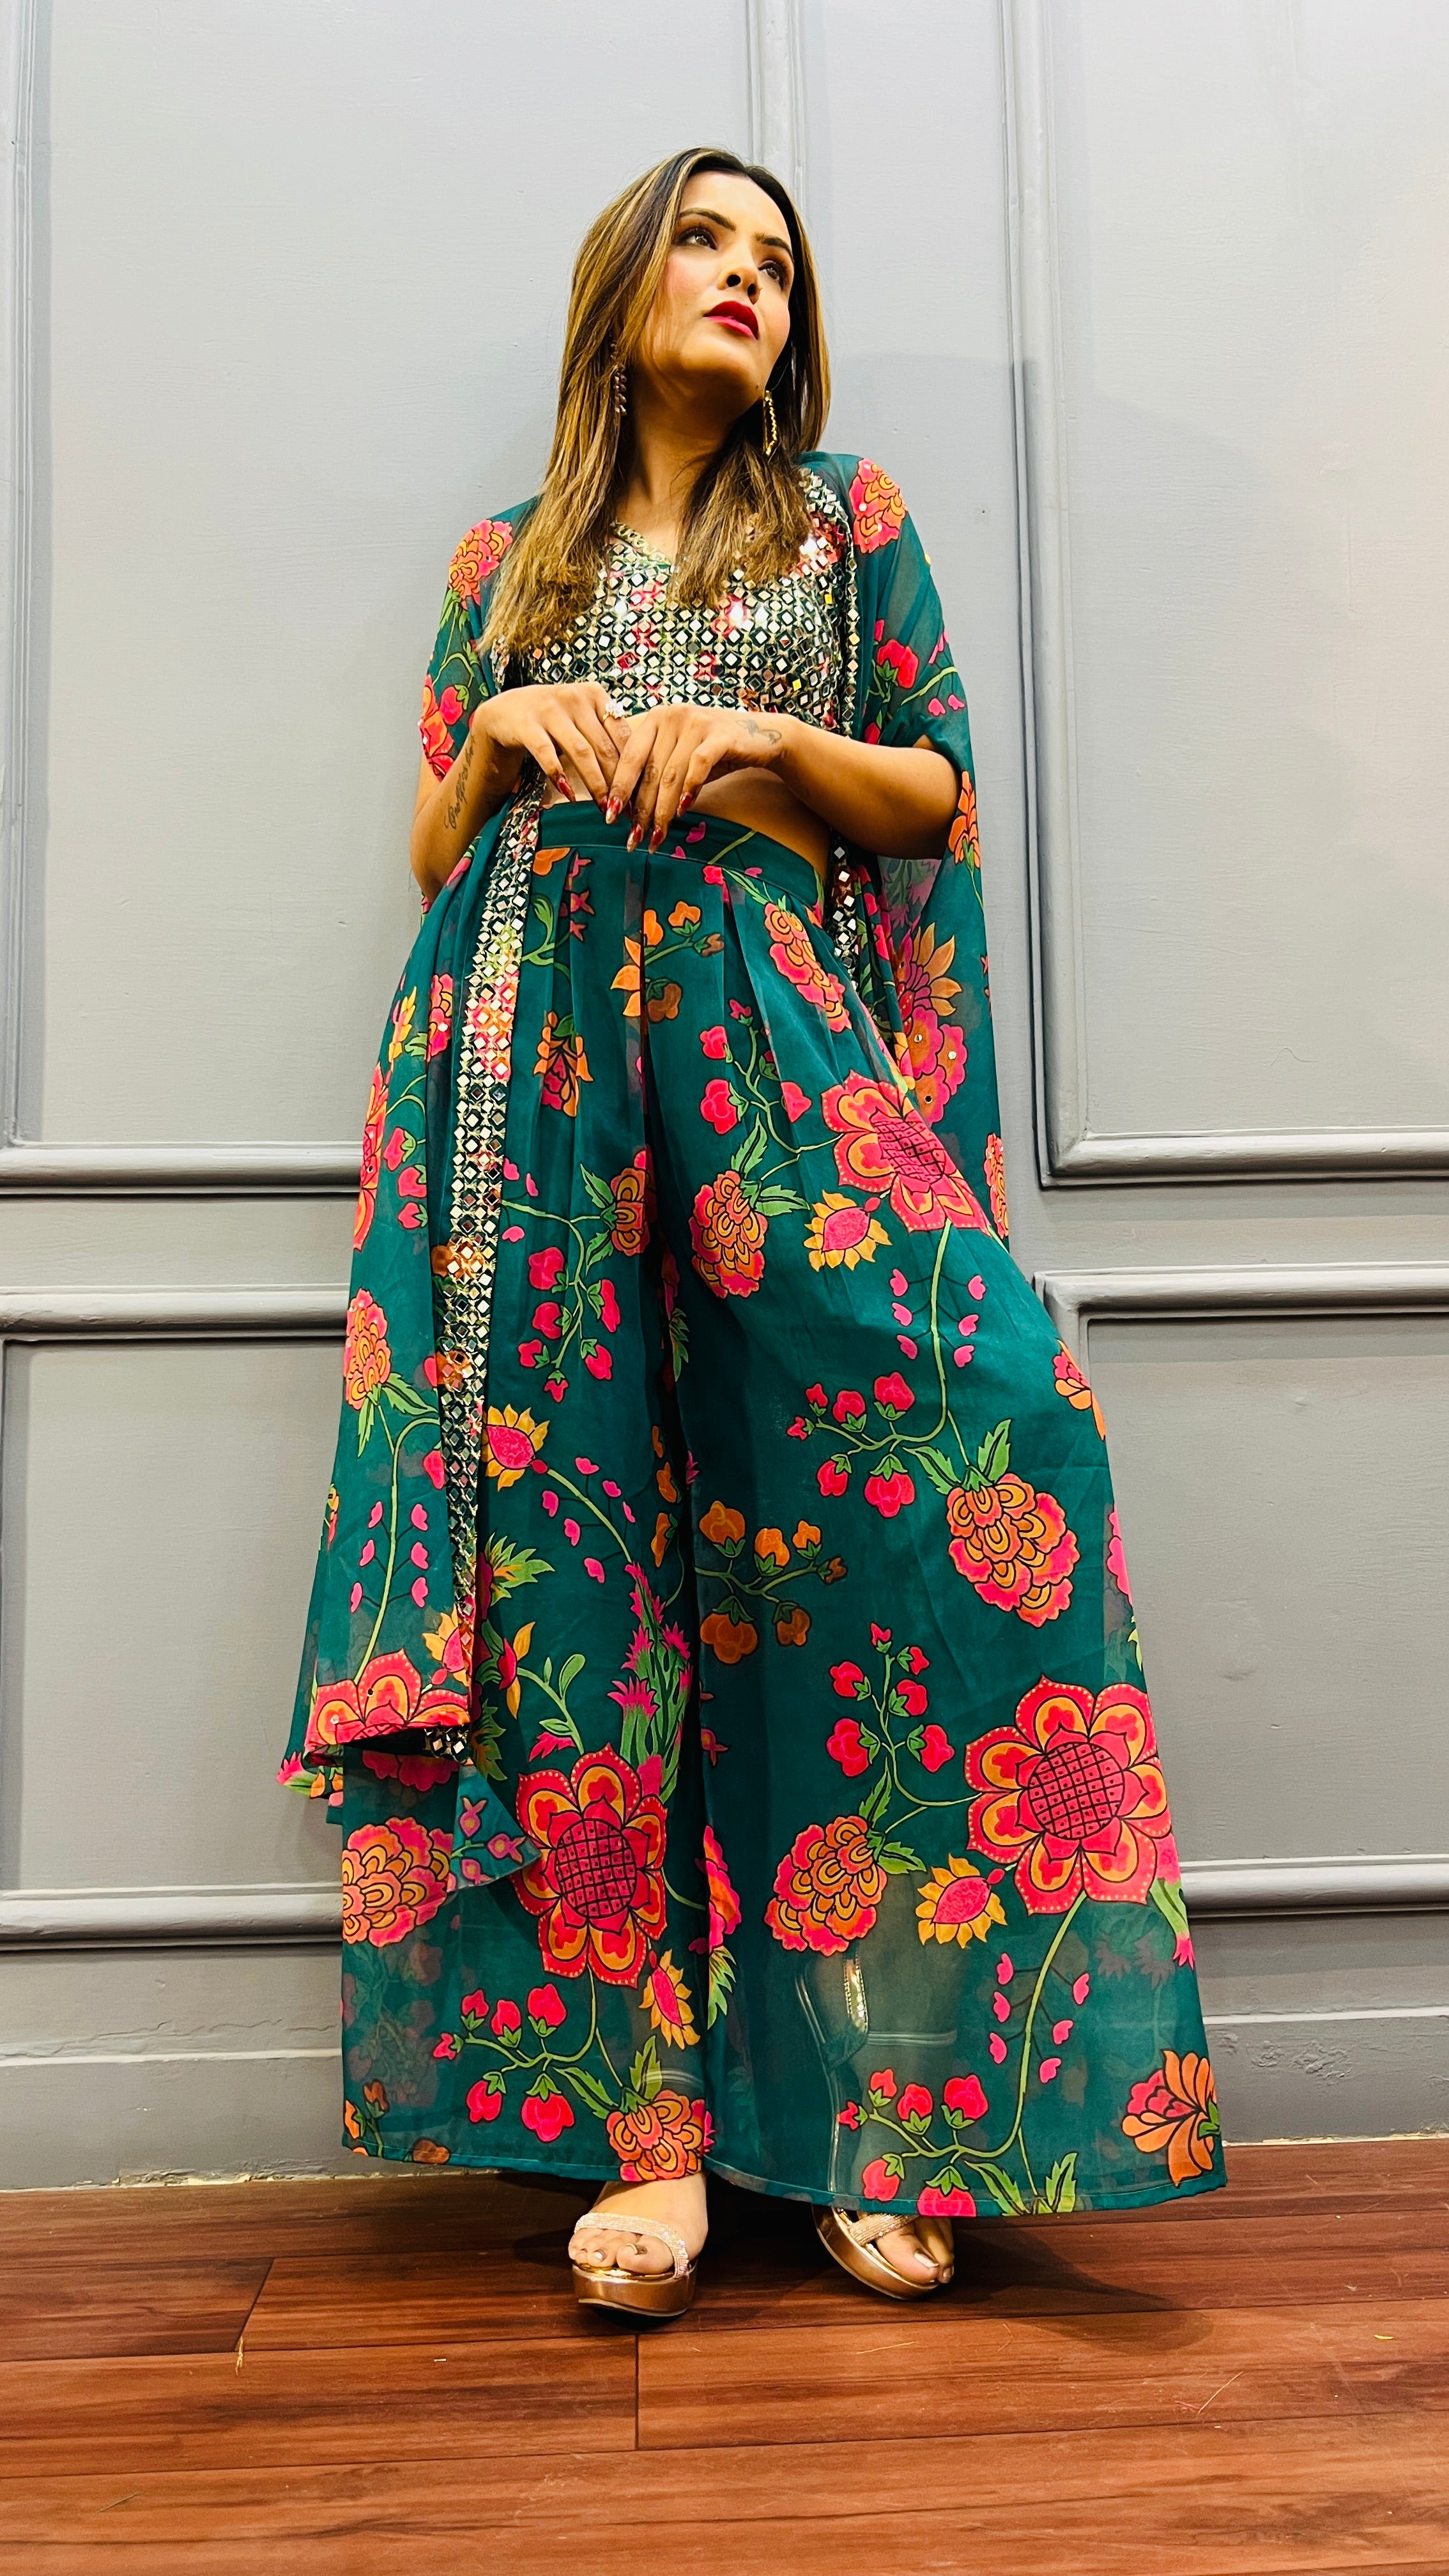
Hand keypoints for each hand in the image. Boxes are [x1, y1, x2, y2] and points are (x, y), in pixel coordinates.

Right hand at [471, 683, 627, 810]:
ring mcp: (550, 710)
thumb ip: (606, 736)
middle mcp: (575, 698)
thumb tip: (640, 774)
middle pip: (604, 746)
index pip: (622, 735)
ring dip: (595, 783)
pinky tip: (569, 793)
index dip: (634, 767)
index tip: (640, 795)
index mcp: (595, 695)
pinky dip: (560, 775)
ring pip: (581, 752)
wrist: (507, 711)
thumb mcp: (582, 719)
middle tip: (626, 810)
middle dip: (617, 782)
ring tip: (603, 808)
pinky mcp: (527, 725)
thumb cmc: (553, 720)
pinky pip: (547, 754)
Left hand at [606, 704, 791, 849]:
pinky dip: (689, 790)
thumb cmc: (714, 752)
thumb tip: (631, 814)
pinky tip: (682, 811)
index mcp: (655, 720)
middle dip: (640, 810)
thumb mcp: (680, 757)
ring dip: (662, 811)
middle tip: (634, 839)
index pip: (630, 758)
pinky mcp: (720, 735)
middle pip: (649, 771)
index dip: (619, 789)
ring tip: (657, 837)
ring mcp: (696, 723)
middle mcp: (672, 716)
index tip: (610, 818)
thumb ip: (657, 775)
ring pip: (671, 774)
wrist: (760, 736)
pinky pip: (698, 766)